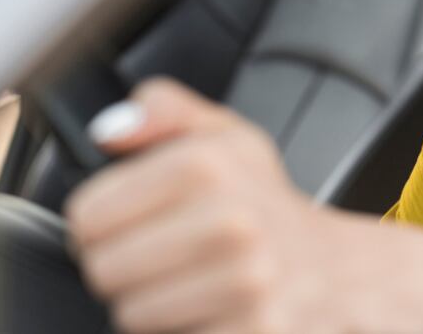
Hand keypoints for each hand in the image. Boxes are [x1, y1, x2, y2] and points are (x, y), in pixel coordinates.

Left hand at [64, 78, 357, 333]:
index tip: (132, 222)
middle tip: (166, 254)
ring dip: (154, 304)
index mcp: (210, 165)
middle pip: (104, 269)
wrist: (335, 269)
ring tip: (192, 281)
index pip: (87, 215)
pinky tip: (215, 306)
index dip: (99, 222)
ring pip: (132, 313)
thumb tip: (110, 130)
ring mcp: (245, 280)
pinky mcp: (254, 329)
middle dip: (125, 266)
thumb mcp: (228, 137)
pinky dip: (187, 330)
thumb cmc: (269, 205)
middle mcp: (231, 221)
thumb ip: (166, 111)